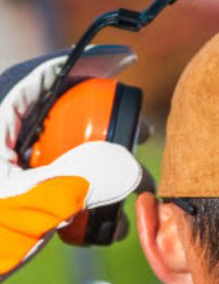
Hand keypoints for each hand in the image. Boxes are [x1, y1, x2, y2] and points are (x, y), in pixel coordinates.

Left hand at [0, 47, 140, 279]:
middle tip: (140, 133)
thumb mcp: (24, 206)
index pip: (44, 77)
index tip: (125, 62)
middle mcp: (6, 136)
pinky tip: (105, 221)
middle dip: (108, 122)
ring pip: (67, 148)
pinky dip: (90, 195)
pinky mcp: (22, 192)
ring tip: (133, 185)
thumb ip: (77, 184)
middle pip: (63, 111)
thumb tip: (134, 169)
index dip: (87, 64)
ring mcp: (15, 165)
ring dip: (105, 165)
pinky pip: (63, 180)